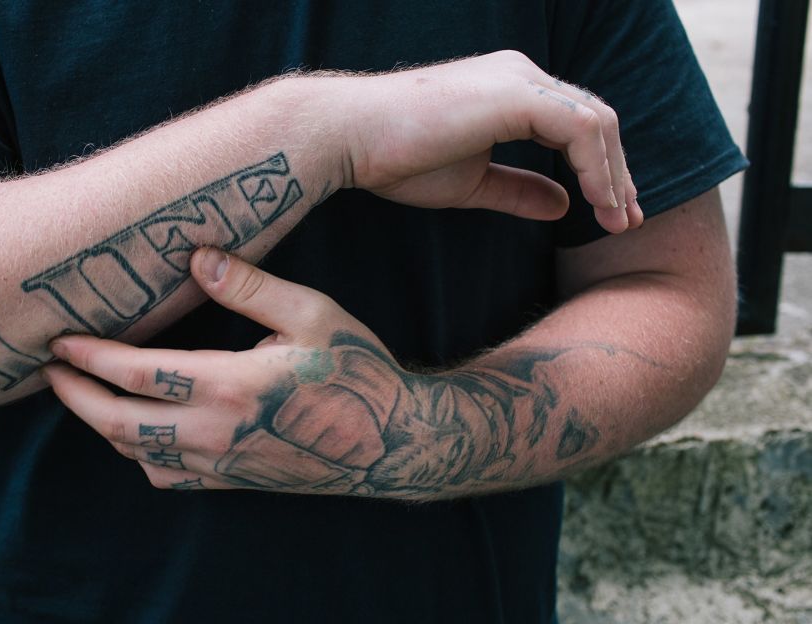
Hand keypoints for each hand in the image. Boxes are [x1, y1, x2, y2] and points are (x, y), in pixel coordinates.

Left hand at [42, 248, 427, 496]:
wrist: (391, 444)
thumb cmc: (356, 370)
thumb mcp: (311, 313)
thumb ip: (249, 285)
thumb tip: (195, 254)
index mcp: (229, 386)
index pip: (136, 375)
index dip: (89, 356)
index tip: (59, 339)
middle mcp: (215, 433)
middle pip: (117, 422)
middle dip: (74, 395)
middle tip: (50, 368)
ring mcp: (221, 464)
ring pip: (135, 452)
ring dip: (99, 422)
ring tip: (81, 391)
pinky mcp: (231, 481)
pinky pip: (165, 475)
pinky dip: (136, 452)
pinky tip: (136, 429)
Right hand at [331, 50, 641, 232]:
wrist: (350, 137)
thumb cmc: (396, 158)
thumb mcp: (471, 182)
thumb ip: (518, 188)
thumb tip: (563, 205)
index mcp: (510, 89)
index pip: (576, 123)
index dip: (601, 169)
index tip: (610, 213)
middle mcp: (521, 73)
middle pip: (597, 119)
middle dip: (618, 174)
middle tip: (625, 222)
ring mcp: (520, 79)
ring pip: (597, 123)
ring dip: (614, 176)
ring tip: (616, 222)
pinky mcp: (515, 94)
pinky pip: (579, 130)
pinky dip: (596, 170)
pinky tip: (596, 206)